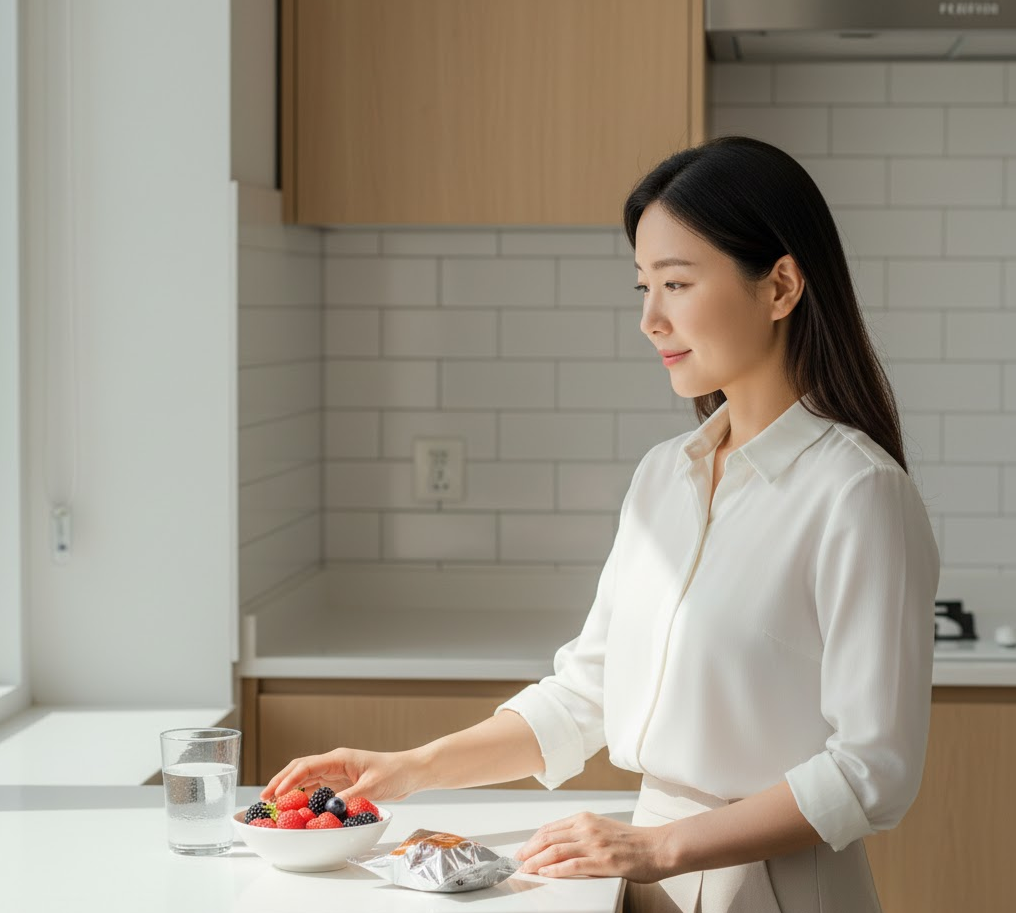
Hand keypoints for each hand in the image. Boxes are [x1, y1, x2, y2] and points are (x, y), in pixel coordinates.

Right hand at [259, 747, 423, 803]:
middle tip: (264, 798)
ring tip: (275, 804)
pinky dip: (305, 797)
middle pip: (300, 770)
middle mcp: (334, 764)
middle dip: (281, 782)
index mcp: (339, 758)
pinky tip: (298, 808)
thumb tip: (330, 809)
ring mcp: (337, 773)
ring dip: (291, 790)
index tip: (274, 793)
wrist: (410, 772)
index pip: (306, 766)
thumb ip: (350, 798)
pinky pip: (318, 789)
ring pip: (307, 779)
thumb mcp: (372, 787)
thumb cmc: (394, 772)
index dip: (288, 779)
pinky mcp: (342, 784)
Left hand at [514, 811, 678, 882]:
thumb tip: (561, 843)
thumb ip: (582, 832)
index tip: (523, 849)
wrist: (658, 847)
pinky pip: (572, 865)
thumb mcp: (603, 828)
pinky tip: (545, 874)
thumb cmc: (633, 841)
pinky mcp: (602, 860)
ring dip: (536, 861)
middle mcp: (587, 828)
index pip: (550, 828)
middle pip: (548, 838)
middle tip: (518, 861)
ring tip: (526, 869)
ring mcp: (594, 844)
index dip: (533, 840)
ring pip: (556, 850)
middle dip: (529, 850)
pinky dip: (555, 870)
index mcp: (585, 818)